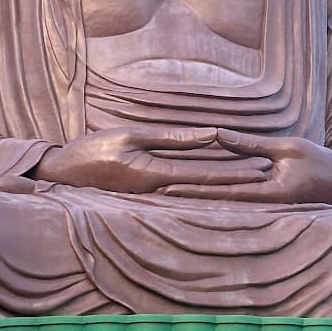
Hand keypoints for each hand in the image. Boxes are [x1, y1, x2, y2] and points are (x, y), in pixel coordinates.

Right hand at [28, 128, 271, 194]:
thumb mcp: (132, 136)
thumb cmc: (93, 150)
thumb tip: (209, 136)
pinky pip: (182, 187)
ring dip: (224, 182)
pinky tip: (219, 178)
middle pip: (207, 185)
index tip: (259, 167)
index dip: (234, 171)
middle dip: (237, 179)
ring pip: (197, 188)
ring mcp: (153, 194)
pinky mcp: (148, 192)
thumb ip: (172, 138)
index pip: (205, 175)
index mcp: (155, 175)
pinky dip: (203, 182)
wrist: (64, 173)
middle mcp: (159, 189)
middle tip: (268, 172)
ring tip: (252, 176)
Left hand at [161, 130, 331, 204]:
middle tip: (151, 193)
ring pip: (222, 205)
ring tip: (165, 196)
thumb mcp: (288, 148)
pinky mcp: (266, 207)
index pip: (219, 192)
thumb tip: (217, 135)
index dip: (190, 189)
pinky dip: (213, 199)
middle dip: (184, 197)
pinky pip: (235, 203)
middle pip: (214, 202)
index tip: (163, 187)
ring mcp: (263, 210)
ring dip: (194, 200)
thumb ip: (251, 144)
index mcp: (267, 194)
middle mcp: (261, 207)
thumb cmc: (323, 165)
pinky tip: (196, 197)